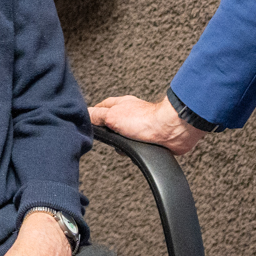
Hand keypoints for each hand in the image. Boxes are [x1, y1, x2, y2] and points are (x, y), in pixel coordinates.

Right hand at [89, 95, 206, 156]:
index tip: (88, 123)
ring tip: (124, 148)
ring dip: (123, 145)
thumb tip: (84, 114)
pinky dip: (135, 151)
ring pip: (124, 138)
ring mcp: (141, 126)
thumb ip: (97, 116)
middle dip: (109, 135)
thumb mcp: (112, 116)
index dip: (93, 115)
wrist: (171, 131)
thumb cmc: (146, 120)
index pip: (101, 106)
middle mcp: (131, 113)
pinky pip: (137, 146)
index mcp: (121, 104)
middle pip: (112, 123)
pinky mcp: (151, 138)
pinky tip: (135, 152)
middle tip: (107, 140)